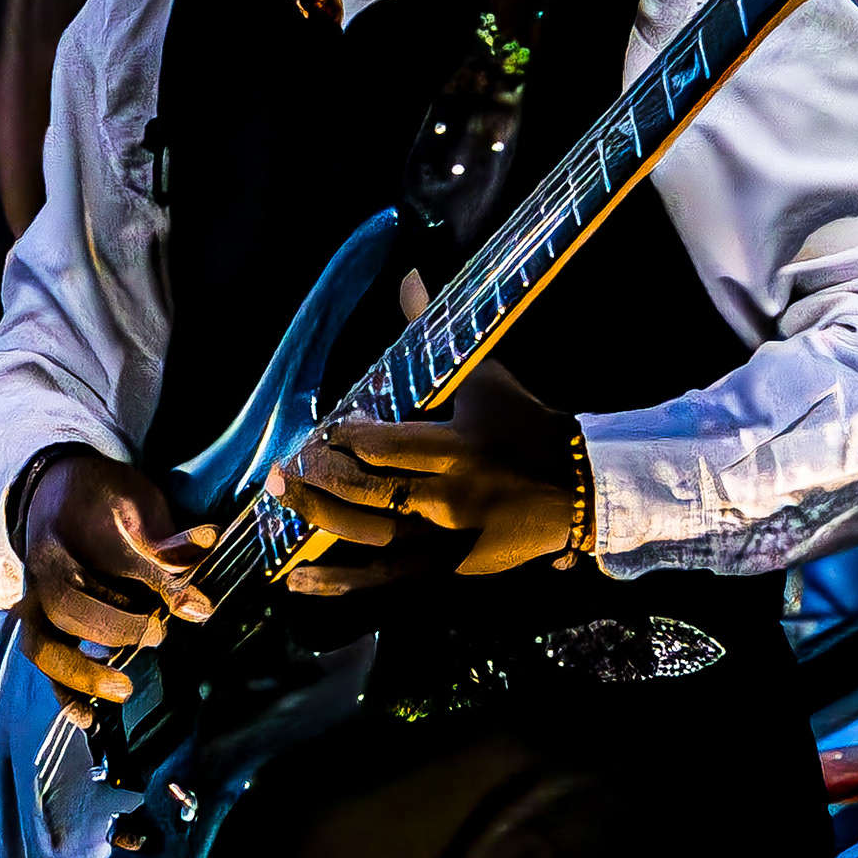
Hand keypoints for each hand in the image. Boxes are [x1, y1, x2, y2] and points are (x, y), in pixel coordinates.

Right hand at [17, 447, 214, 705]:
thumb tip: (203, 578)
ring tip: (122, 691)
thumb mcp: (137, 507)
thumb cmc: (103, 501)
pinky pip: (48, 665)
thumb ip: (168, 547)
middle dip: (110, 631)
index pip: (95, 574)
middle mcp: (40, 575)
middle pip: (60, 611)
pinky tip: (89, 719)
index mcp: (61, 541)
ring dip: (79, 674)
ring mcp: (36, 604)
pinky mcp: (43, 626)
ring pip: (41, 645)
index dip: (138, 598)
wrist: (57, 491)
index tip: (178, 614)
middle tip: (156, 637)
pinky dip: (65, 694)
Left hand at [278, 359, 584, 587]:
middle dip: (319, 475)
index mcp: (459, 450)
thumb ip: (435, 334)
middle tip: (285, 464)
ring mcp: (442, 541)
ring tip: (281, 495)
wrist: (576, 490)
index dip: (346, 439)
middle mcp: (447, 499)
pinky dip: (335, 582)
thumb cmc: (526, 426)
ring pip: (366, 534)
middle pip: (367, 491)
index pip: (385, 446)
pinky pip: (379, 580)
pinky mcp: (440, 571)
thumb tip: (407, 275)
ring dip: (317, 517)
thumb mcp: (485, 378)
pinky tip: (294, 578)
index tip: (327, 430)